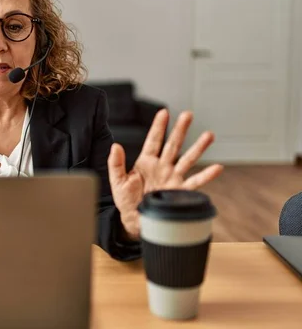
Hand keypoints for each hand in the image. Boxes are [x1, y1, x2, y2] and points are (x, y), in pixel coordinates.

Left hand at [108, 109, 223, 239]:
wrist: (135, 220)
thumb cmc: (125, 200)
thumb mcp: (116, 180)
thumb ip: (116, 163)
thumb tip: (115, 146)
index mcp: (146, 162)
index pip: (153, 140)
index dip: (158, 127)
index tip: (164, 112)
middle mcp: (162, 167)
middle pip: (173, 144)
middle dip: (180, 130)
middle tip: (188, 114)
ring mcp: (172, 178)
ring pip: (187, 159)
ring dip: (198, 147)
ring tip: (209, 135)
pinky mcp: (179, 191)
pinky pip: (194, 182)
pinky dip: (206, 176)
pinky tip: (217, 168)